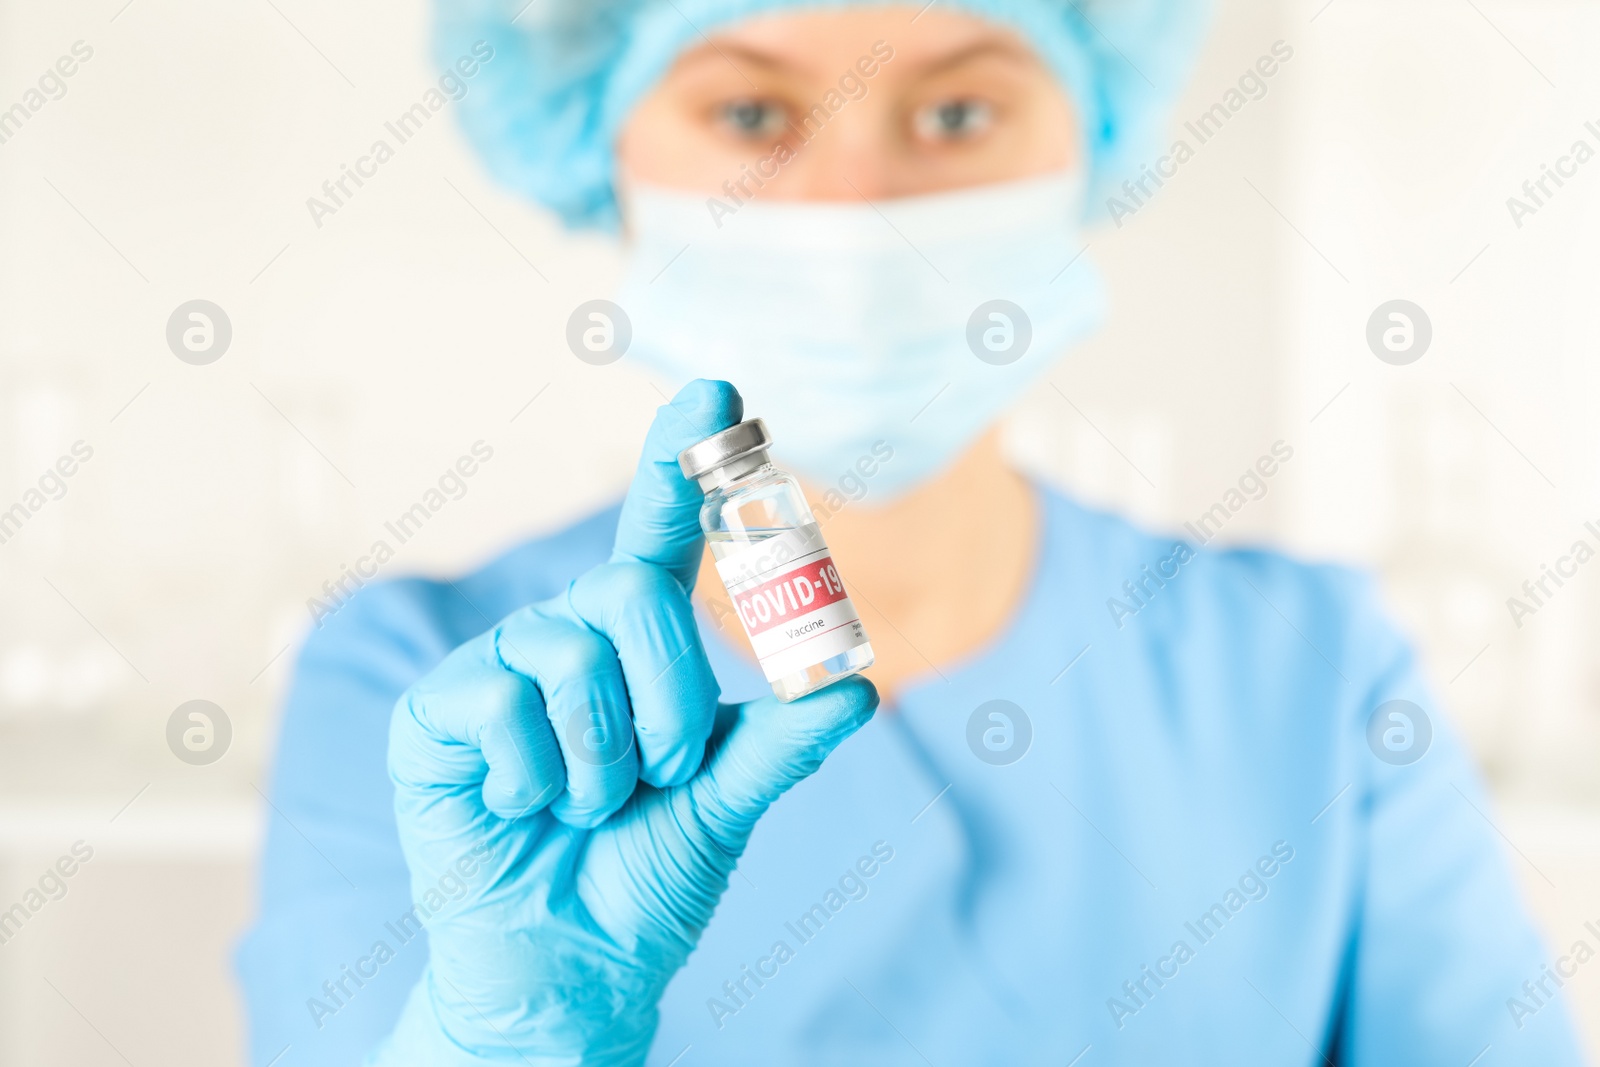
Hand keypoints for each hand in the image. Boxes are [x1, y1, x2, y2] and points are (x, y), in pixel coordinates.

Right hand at [368, 380, 878, 1065]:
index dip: (683, 463)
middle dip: (667, 698)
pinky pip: (504, 700)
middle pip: (629, 591)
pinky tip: (522, 807)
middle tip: (656, 775)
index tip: (719, 391)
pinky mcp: (437, 716)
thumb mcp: (724, 806)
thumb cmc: (642, 880)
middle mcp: (564, 640)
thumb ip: (778, 744)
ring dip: (604, 755)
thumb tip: (855, 688)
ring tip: (586, 804)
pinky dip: (537, 774)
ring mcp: (496, 671)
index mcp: (634, 650)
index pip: (658, 537)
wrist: (569, 971)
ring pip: (571, 650)